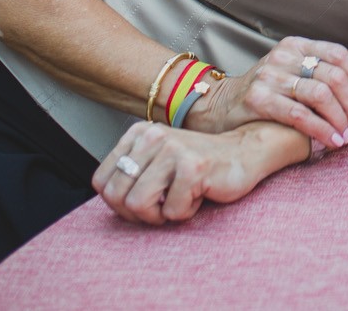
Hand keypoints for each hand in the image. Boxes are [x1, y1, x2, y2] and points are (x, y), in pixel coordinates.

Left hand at [93, 121, 286, 224]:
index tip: (144, 201)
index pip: (101, 181)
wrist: (246, 153)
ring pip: (137, 204)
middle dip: (138, 213)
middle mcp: (153, 136)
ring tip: (180, 200)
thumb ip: (131, 174)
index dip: (119, 202)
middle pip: (116, 196)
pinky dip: (186, 212)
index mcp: (139, 133)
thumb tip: (106, 197)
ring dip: (160, 214)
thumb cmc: (199, 166)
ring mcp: (173, 150)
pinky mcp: (193, 167)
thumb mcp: (157, 163)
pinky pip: (171, 211)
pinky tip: (200, 195)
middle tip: (163, 206)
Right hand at [194, 37, 347, 150]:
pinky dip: (321, 130)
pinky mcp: (259, 99)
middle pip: (333, 77)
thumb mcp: (289, 71)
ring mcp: (270, 76)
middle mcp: (283, 57)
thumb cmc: (263, 91)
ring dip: (340, 119)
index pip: (337, 54)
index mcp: (294, 46)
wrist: (219, 106)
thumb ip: (317, 69)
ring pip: (321, 95)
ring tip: (346, 136)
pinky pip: (300, 115)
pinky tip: (330, 141)